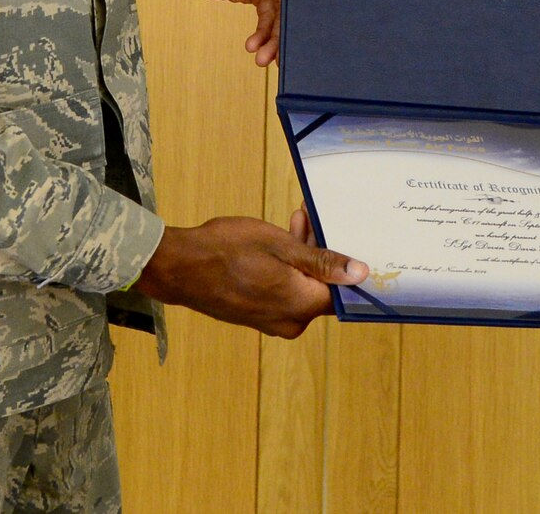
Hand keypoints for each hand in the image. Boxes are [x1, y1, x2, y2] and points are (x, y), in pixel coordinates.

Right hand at [133, 215, 366, 339]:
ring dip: (303, 257)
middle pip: (322, 287)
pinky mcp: (258, 317)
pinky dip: (286, 270)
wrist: (179, 268)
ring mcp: (273, 322)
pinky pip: (284, 293)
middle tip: (309, 218)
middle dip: (320, 251)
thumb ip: (322, 261)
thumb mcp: (280, 246)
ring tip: (293, 223)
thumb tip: (360, 274)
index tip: (341, 234)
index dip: (344, 261)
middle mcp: (291, 322)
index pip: (343, 290)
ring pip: (303, 287)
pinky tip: (278, 243)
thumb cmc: (227, 250)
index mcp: (301, 305)